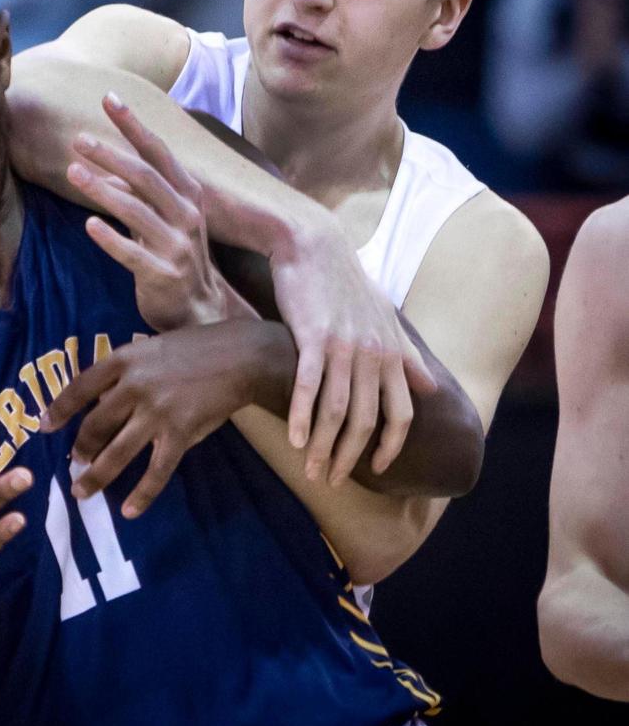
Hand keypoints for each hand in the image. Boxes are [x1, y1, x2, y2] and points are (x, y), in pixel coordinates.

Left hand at [43, 321, 255, 517]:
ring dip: (95, 476)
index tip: (44, 427)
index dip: (59, 409)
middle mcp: (134, 387)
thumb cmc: (195, 348)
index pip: (80, 387)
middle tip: (73, 463)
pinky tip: (129, 510)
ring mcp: (156, 412)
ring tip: (82, 492)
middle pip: (94, 425)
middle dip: (79, 449)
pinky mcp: (180, 434)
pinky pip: (156, 472)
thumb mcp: (151, 348)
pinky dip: (141, 495)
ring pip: (116, 453)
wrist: (239, 356)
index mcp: (124, 360)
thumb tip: (101, 402)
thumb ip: (127, 371)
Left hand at [67, 93, 229, 330]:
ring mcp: (177, 246)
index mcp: (189, 195)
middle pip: (145, 176)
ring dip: (102, 189)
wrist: (200, 309)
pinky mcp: (163, 275)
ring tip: (73, 172)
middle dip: (111, 154)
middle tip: (79, 140)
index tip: (109, 98)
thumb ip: (139, 194)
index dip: (133, 124)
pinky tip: (89, 224)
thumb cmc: (175, 257)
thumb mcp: (162, 219)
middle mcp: (187, 216)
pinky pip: (132, 253)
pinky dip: (110, 237)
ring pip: (136, 210)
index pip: (159, 151)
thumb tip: (105, 167)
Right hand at [271, 215, 435, 485]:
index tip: (377, 469)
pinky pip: (308, 386)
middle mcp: (373, 353)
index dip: (391, 446)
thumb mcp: (385, 316)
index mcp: (391, 352)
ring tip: (311, 470)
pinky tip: (294, 439)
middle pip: (365, 420)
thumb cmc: (346, 282)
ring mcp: (343, 346)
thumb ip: (407, 354)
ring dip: (323, 446)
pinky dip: (301, 416)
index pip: (401, 414)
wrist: (313, 245)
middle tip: (332, 480)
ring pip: (336, 410)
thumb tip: (431, 387)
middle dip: (350, 456)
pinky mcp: (313, 337)